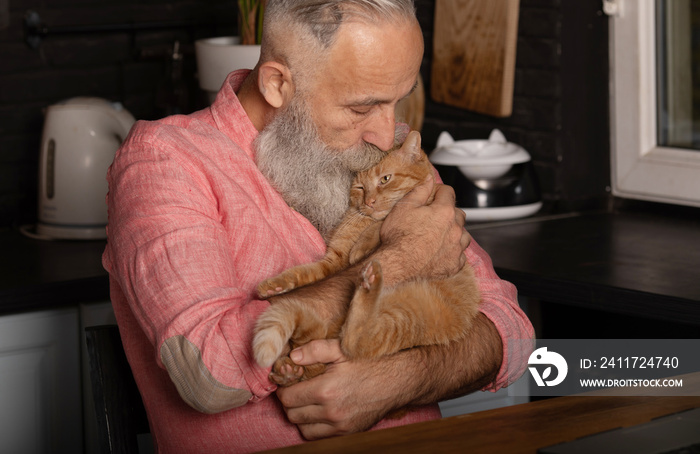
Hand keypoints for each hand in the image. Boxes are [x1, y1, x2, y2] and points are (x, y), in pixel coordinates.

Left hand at [275, 339, 403, 439]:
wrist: (398, 381)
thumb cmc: (369, 362)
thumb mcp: (341, 349)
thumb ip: (314, 350)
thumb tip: (292, 357)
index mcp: (326, 390)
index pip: (288, 398)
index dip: (284, 388)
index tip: (288, 381)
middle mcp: (331, 412)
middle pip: (292, 414)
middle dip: (290, 402)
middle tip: (296, 390)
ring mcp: (340, 426)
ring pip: (303, 428)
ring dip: (300, 416)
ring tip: (307, 401)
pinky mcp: (348, 433)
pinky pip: (319, 437)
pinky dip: (314, 427)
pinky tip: (319, 412)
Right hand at [378, 176, 470, 282]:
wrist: (396, 265)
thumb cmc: (398, 237)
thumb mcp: (403, 207)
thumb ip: (420, 191)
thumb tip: (429, 180)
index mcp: (444, 211)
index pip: (448, 192)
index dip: (439, 191)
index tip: (432, 195)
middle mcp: (455, 229)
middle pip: (458, 213)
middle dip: (448, 212)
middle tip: (433, 216)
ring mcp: (456, 248)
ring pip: (464, 234)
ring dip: (455, 232)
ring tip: (440, 234)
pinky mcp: (454, 264)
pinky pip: (460, 255)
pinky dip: (454, 251)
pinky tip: (442, 251)